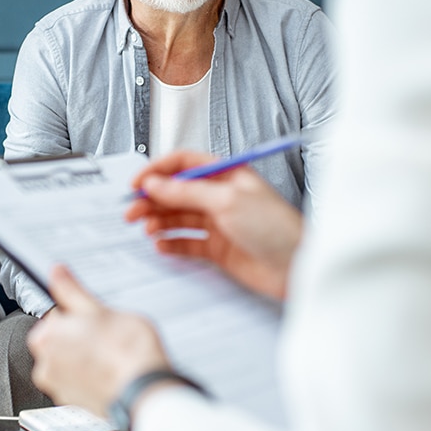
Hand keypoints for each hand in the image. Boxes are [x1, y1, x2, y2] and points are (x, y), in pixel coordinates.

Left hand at [27, 266, 170, 417]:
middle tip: (107, 334)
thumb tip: (57, 273)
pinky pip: (80, 382)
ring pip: (70, 362)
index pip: (57, 314)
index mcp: (46, 337)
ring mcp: (59, 388)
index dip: (81, 314)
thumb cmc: (127, 353)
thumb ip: (72, 291)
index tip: (96, 317)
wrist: (145, 393)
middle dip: (81, 336)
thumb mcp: (100, 309)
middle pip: (61, 340)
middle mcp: (45, 365)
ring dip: (86, 356)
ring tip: (112, 354)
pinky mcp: (75, 404)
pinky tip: (112, 371)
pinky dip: (92, 376)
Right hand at [125, 152, 303, 298]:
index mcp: (227, 174)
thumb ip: (187, 191)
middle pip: (177, 192)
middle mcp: (221, 196)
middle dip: (152, 199)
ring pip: (179, 218)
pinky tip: (161, 245)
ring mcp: (219, 222)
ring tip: (145, 228)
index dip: (158, 171)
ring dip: (159, 221)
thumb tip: (156, 183)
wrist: (298, 266)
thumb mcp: (228, 200)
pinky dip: (172, 243)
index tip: (138, 184)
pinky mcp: (219, 248)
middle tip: (132, 211)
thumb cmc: (276, 228)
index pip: (184, 164)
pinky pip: (187, 242)